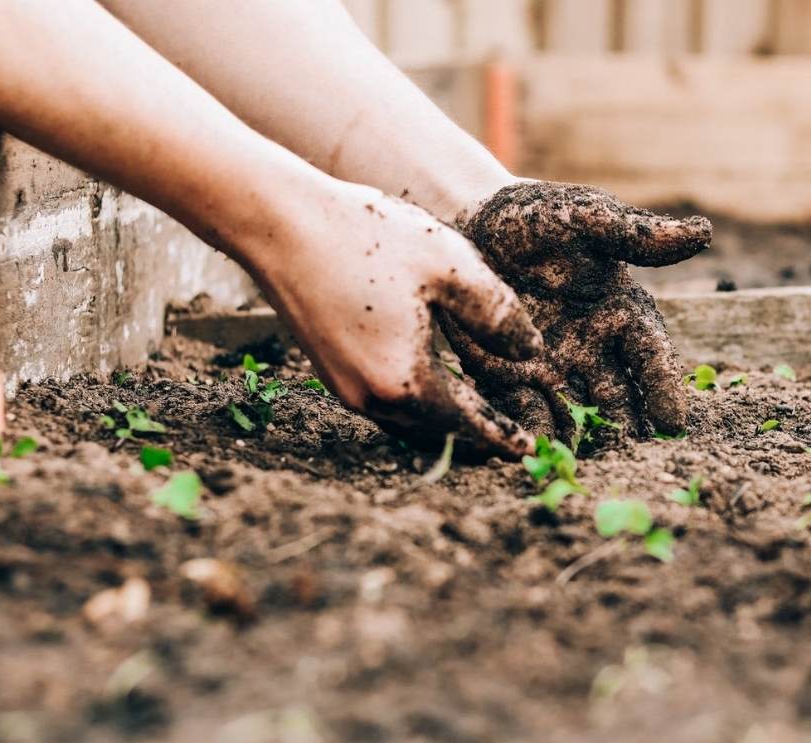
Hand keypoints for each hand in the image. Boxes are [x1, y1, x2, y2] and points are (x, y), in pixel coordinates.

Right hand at [247, 179, 541, 457]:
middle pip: (436, 432)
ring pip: (407, 421)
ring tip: (476, 415)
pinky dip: (415, 403)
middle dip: (474, 437)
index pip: (468, 423)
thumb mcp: (450, 265)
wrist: (279, 222)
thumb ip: (498, 314)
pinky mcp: (328, 369)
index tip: (528, 451)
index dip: (502, 436)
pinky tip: (431, 383)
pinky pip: (384, 402)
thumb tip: (531, 353)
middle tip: (509, 439)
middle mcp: (371, 397)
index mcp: (406, 381)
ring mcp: (344, 386)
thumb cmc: (367, 236)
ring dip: (443, 422)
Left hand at [442, 181, 710, 439]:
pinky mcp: (510, 378)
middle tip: (634, 461)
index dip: (664, 388)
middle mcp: (594, 350)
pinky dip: (532, 434)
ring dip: (583, 442)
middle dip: (627, 430)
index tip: (673, 422)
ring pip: (576, 414)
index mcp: (622, 314)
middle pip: (619, 398)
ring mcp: (554, 369)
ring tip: (587, 469)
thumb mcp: (586, 218)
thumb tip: (703, 233)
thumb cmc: (538, 217)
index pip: (651, 357)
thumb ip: (636, 235)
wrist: (471, 223)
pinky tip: (535, 455)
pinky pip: (525, 412)